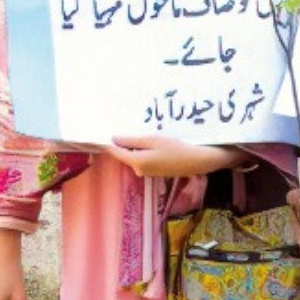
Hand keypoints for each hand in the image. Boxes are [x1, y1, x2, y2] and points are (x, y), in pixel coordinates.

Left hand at [105, 136, 243, 177]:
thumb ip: (131, 141)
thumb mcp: (153, 140)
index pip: (115, 151)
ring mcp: (147, 172)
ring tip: (145, 134)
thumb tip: (113, 139)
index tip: (102, 131)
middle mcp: (139, 170)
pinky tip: (155, 143)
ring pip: (134, 156)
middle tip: (128, 127)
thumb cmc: (176, 148)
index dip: (108, 141)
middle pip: (124, 154)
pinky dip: (145, 151)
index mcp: (136, 162)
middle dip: (125, 143)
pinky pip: (143, 159)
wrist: (197, 161)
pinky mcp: (155, 171)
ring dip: (137, 146)